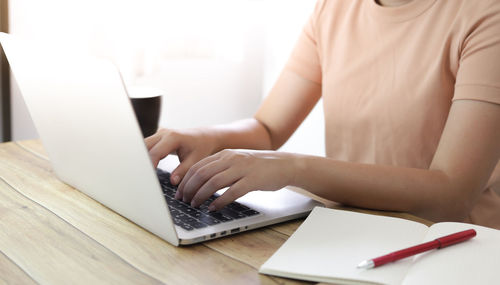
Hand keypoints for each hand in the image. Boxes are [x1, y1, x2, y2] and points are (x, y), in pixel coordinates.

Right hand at [145, 128, 216, 184]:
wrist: (204, 137)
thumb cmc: (202, 148)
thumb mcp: (195, 161)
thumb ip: (183, 171)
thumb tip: (173, 181)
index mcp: (173, 137)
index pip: (155, 152)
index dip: (150, 165)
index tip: (147, 178)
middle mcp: (164, 133)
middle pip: (145, 147)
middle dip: (141, 162)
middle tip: (140, 177)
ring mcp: (159, 134)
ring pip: (143, 146)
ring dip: (141, 159)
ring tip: (141, 174)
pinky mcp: (157, 138)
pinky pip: (147, 146)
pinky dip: (144, 156)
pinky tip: (144, 168)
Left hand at [176, 149, 295, 210]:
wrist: (285, 164)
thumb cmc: (260, 166)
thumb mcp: (237, 162)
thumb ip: (221, 168)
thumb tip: (200, 182)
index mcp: (225, 154)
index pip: (198, 166)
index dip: (185, 180)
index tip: (179, 192)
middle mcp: (231, 159)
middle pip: (202, 174)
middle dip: (189, 189)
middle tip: (183, 201)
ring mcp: (242, 169)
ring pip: (213, 182)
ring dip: (200, 195)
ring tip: (194, 205)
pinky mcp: (252, 180)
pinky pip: (231, 192)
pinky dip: (219, 201)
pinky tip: (213, 208)